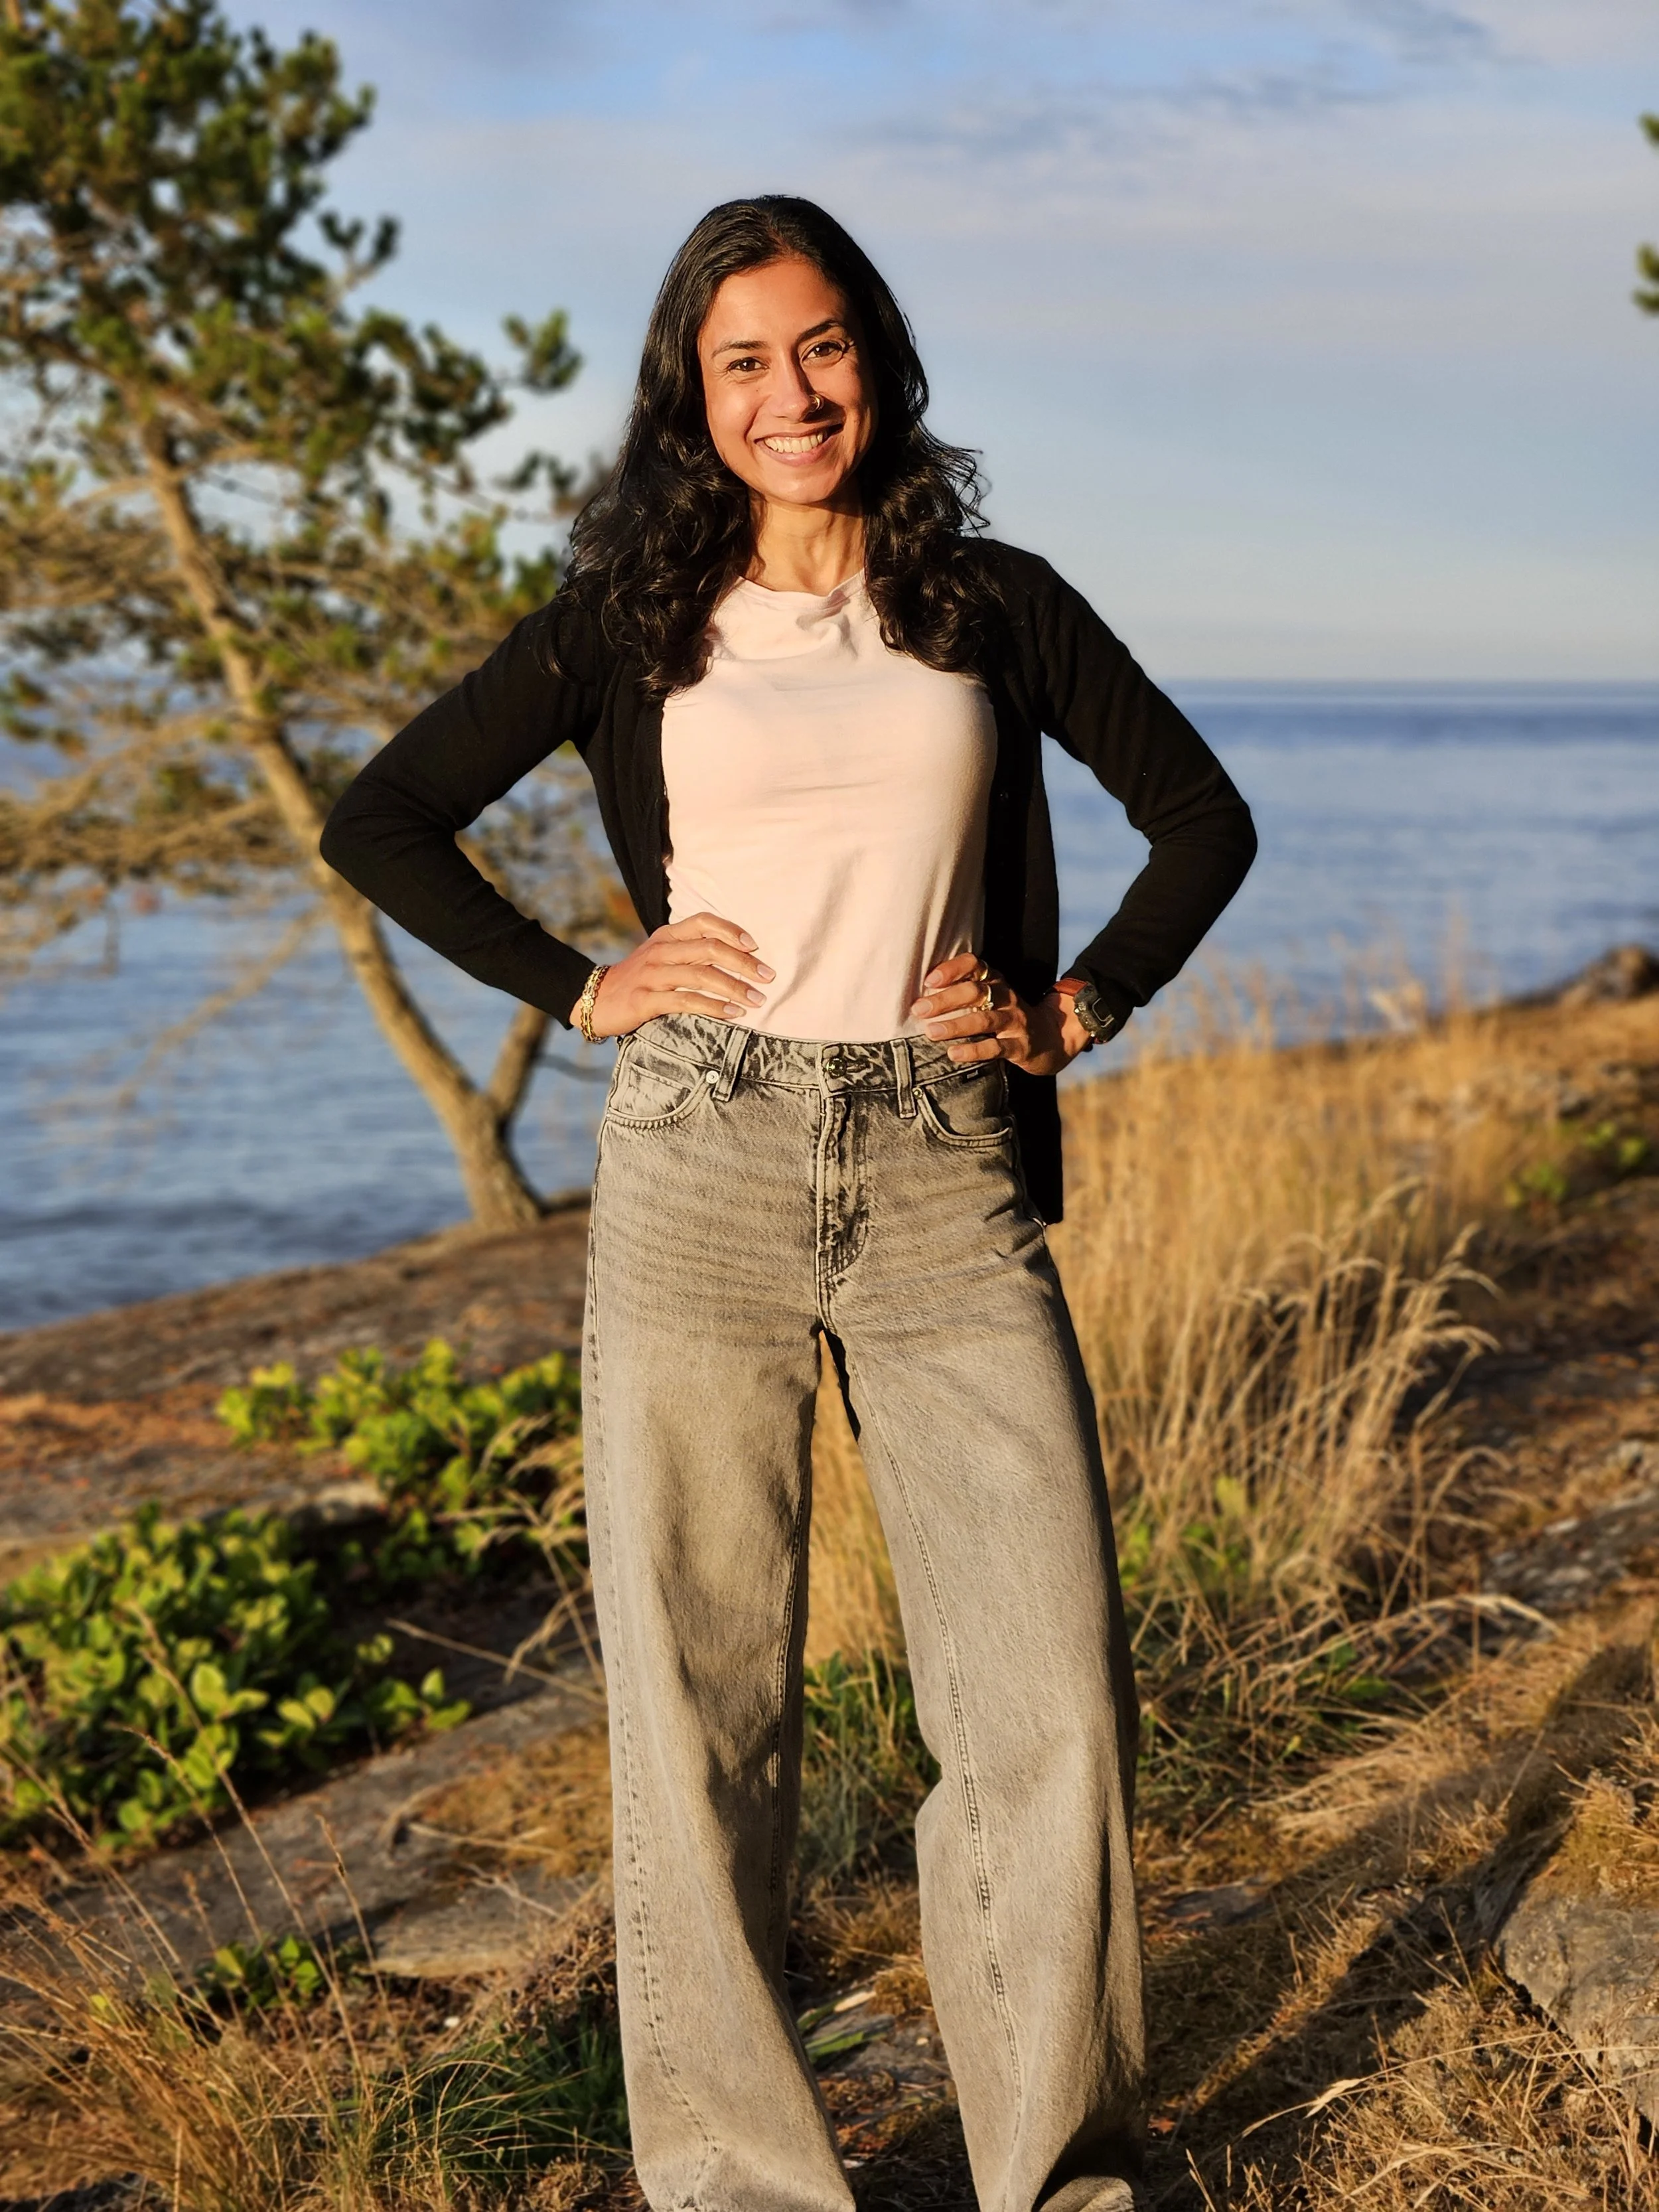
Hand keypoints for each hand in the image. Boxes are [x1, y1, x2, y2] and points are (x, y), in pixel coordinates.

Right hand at [588, 913, 772, 1037]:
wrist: (594, 1000)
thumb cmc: (638, 980)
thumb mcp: (661, 958)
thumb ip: (691, 953)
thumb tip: (736, 957)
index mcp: (666, 935)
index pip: (703, 922)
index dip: (732, 930)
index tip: (755, 946)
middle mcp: (660, 950)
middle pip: (709, 948)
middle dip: (743, 963)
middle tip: (768, 976)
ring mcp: (652, 974)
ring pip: (701, 975)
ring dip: (734, 988)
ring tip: (757, 1000)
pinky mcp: (646, 1000)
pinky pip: (686, 1001)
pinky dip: (714, 1007)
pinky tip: (733, 1014)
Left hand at [909, 956, 1093, 1076]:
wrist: (1051, 1038)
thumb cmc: (1007, 1016)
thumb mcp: (991, 997)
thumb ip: (963, 991)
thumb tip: (922, 994)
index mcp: (996, 981)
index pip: (974, 964)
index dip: (952, 969)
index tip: (929, 980)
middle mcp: (1007, 997)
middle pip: (976, 992)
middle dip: (945, 1000)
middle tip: (920, 1009)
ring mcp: (1015, 1021)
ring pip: (985, 1020)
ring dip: (956, 1025)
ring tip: (932, 1032)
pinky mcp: (1020, 1046)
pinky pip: (995, 1047)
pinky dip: (973, 1050)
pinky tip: (953, 1053)